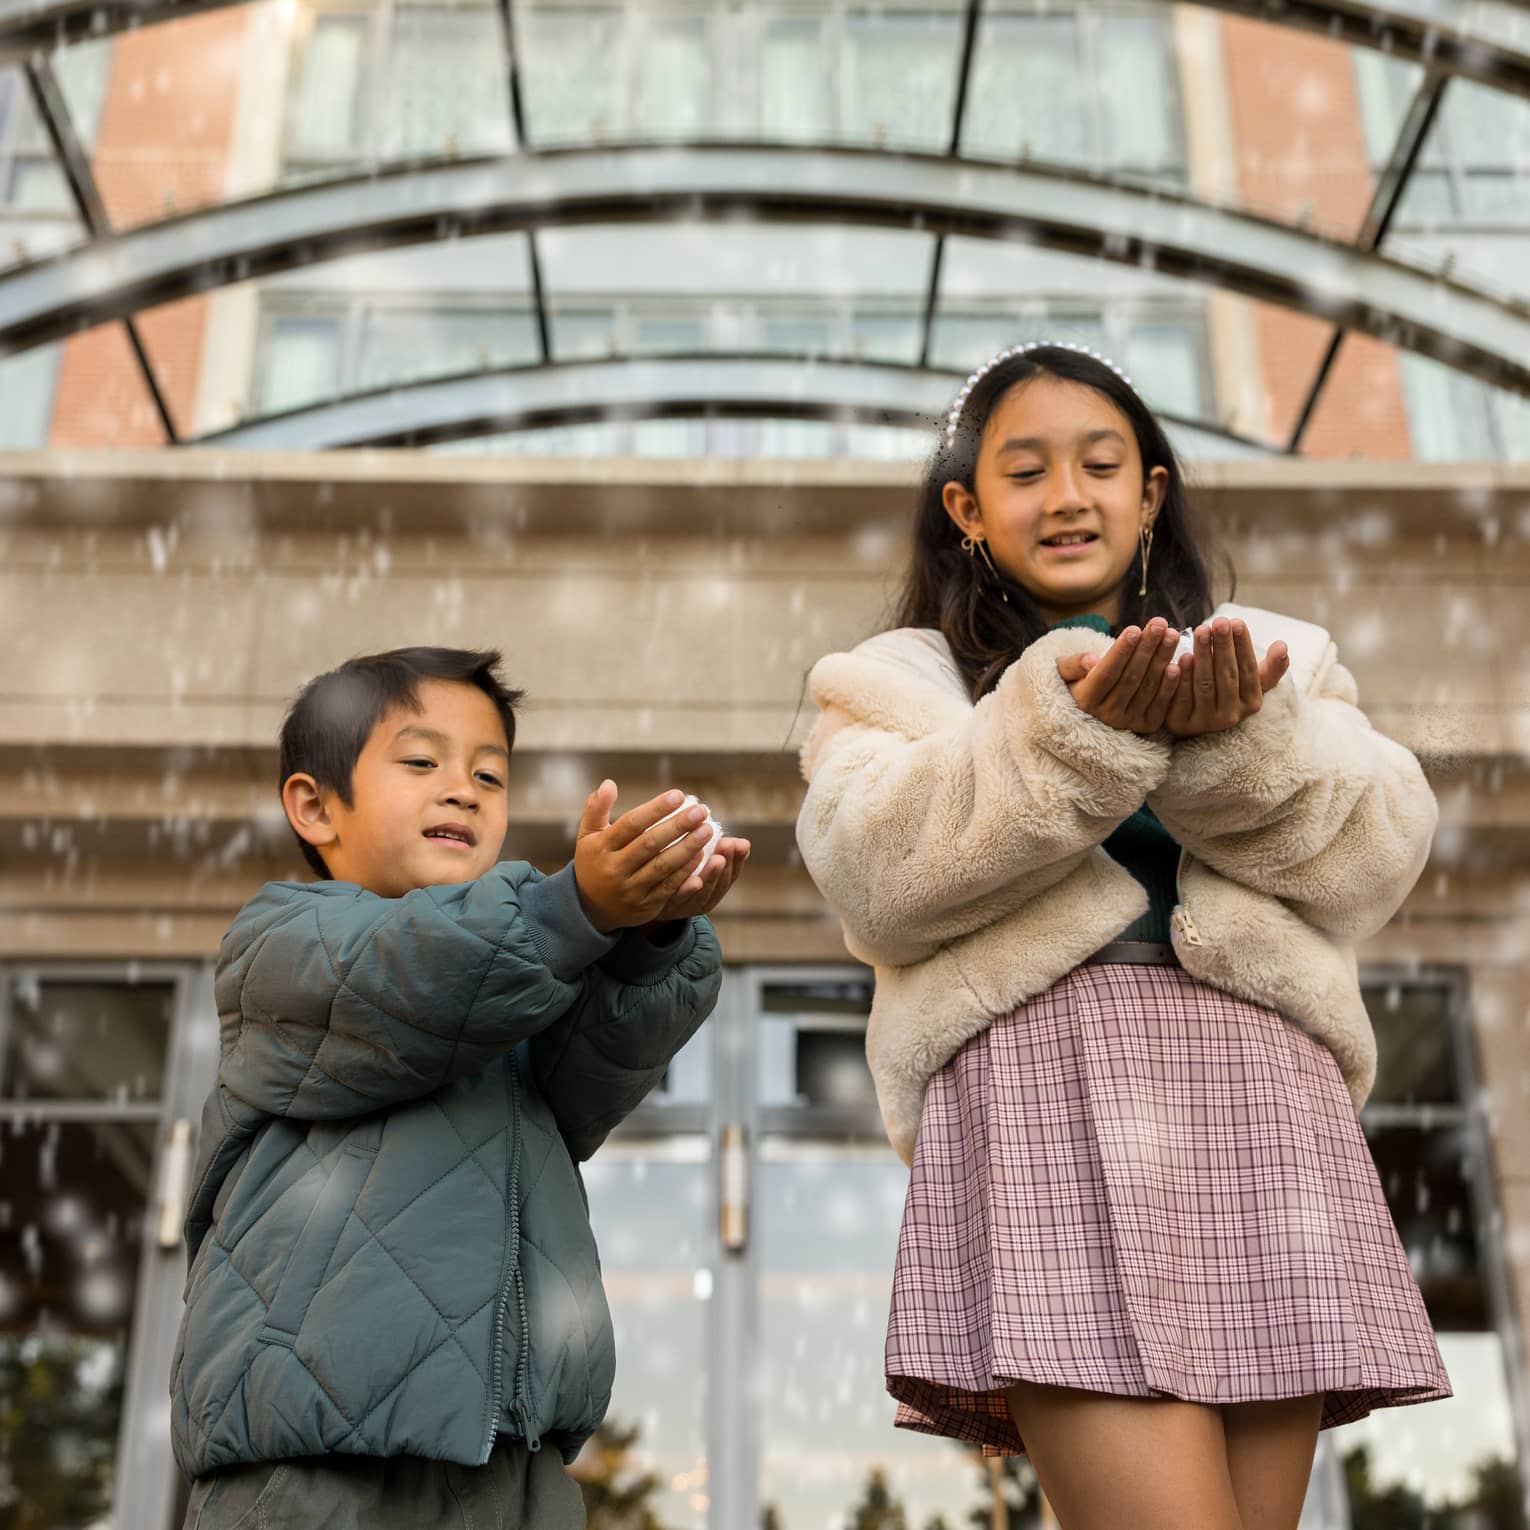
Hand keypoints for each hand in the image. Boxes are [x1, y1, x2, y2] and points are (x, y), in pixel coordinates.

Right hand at [574, 783, 730, 932]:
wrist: (590, 908)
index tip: (679, 795)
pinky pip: (669, 888)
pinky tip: (702, 855)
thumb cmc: (594, 862)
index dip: (656, 809)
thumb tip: (609, 783)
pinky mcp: (645, 906)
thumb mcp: (587, 836)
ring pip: (662, 866)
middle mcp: (615, 869)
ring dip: (688, 848)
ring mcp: (630, 889)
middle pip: (650, 844)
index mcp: (601, 848)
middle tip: (701, 811)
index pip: (631, 824)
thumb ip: (596, 809)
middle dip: (678, 826)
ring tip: (707, 830)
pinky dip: (686, 871)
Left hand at [641, 835, 750, 928]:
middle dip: (726, 864)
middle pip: (718, 886)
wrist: (644, 901)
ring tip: (717, 860)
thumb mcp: (699, 865)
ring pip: (702, 895)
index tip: (742, 844)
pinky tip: (693, 879)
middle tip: (728, 846)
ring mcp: (684, 908)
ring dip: (711, 876)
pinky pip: (678, 900)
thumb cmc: (676, 875)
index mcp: (714, 889)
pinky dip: (687, 891)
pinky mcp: (665, 909)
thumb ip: (718, 854)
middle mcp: (702, 902)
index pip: (731, 875)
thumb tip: (743, 842)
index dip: (738, 860)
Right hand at [1056, 618, 1181, 734]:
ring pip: (1147, 687)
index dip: (1121, 652)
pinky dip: (1171, 685)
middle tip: (1160, 624)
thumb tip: (1091, 661)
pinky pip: (1161, 704)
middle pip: (1131, 677)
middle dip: (1147, 649)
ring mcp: (1128, 722)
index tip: (1134, 629)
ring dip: (1162, 659)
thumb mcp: (1065, 671)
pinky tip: (1178, 664)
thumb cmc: (1078, 680)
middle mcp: (1106, 715)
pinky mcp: (1146, 725)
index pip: (1106, 673)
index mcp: (1086, 700)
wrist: (1092, 709)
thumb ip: (1073, 664)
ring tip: (1171, 635)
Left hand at [1164, 616, 1288, 738]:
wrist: (1193, 718)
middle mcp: (1231, 716)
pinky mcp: (1182, 724)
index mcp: (1252, 702)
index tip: (1236, 622)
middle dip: (1223, 646)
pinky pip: (1182, 698)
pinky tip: (1182, 656)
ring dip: (1203, 656)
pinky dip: (1184, 676)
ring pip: (1205, 684)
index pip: (1249, 670)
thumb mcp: (1252, 681)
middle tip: (1218, 622)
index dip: (1243, 646)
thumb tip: (1283, 645)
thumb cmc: (1227, 690)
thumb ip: (1271, 666)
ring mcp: (1205, 722)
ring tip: (1201, 631)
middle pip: (1227, 675)